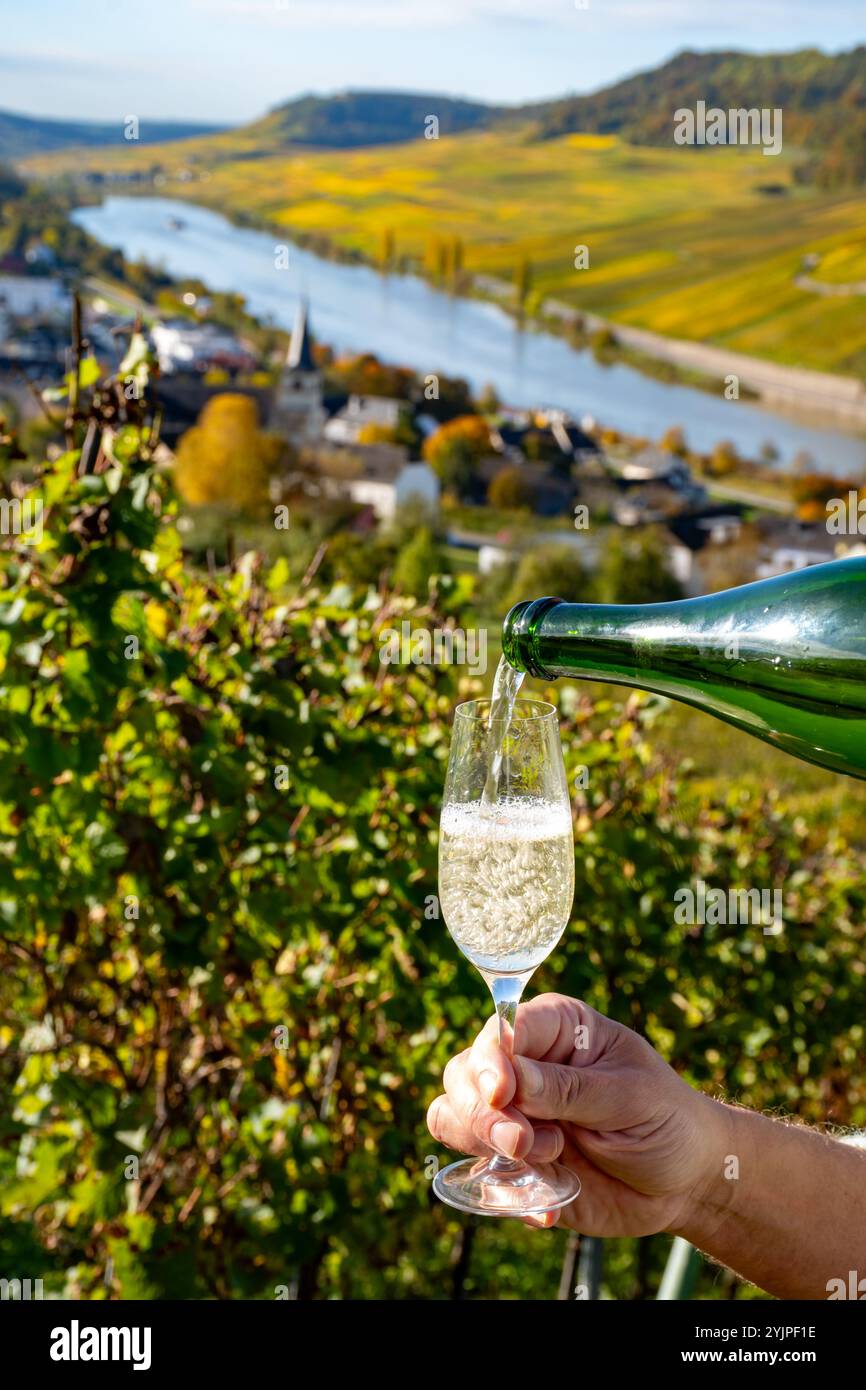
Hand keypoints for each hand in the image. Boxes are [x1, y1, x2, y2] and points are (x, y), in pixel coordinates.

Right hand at [427, 993, 726, 1233]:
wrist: (685, 1181)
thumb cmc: (666, 1119)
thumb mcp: (629, 1097)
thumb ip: (570, 1089)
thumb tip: (510, 1081)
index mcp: (555, 1028)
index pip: (500, 1031)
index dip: (491, 1060)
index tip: (503, 1094)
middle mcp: (523, 1066)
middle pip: (463, 1074)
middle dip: (483, 1113)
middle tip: (524, 1143)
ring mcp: (513, 1115)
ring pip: (452, 1116)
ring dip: (485, 1144)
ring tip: (545, 1160)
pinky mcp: (511, 1162)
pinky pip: (475, 1172)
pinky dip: (500, 1191)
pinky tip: (547, 1204)